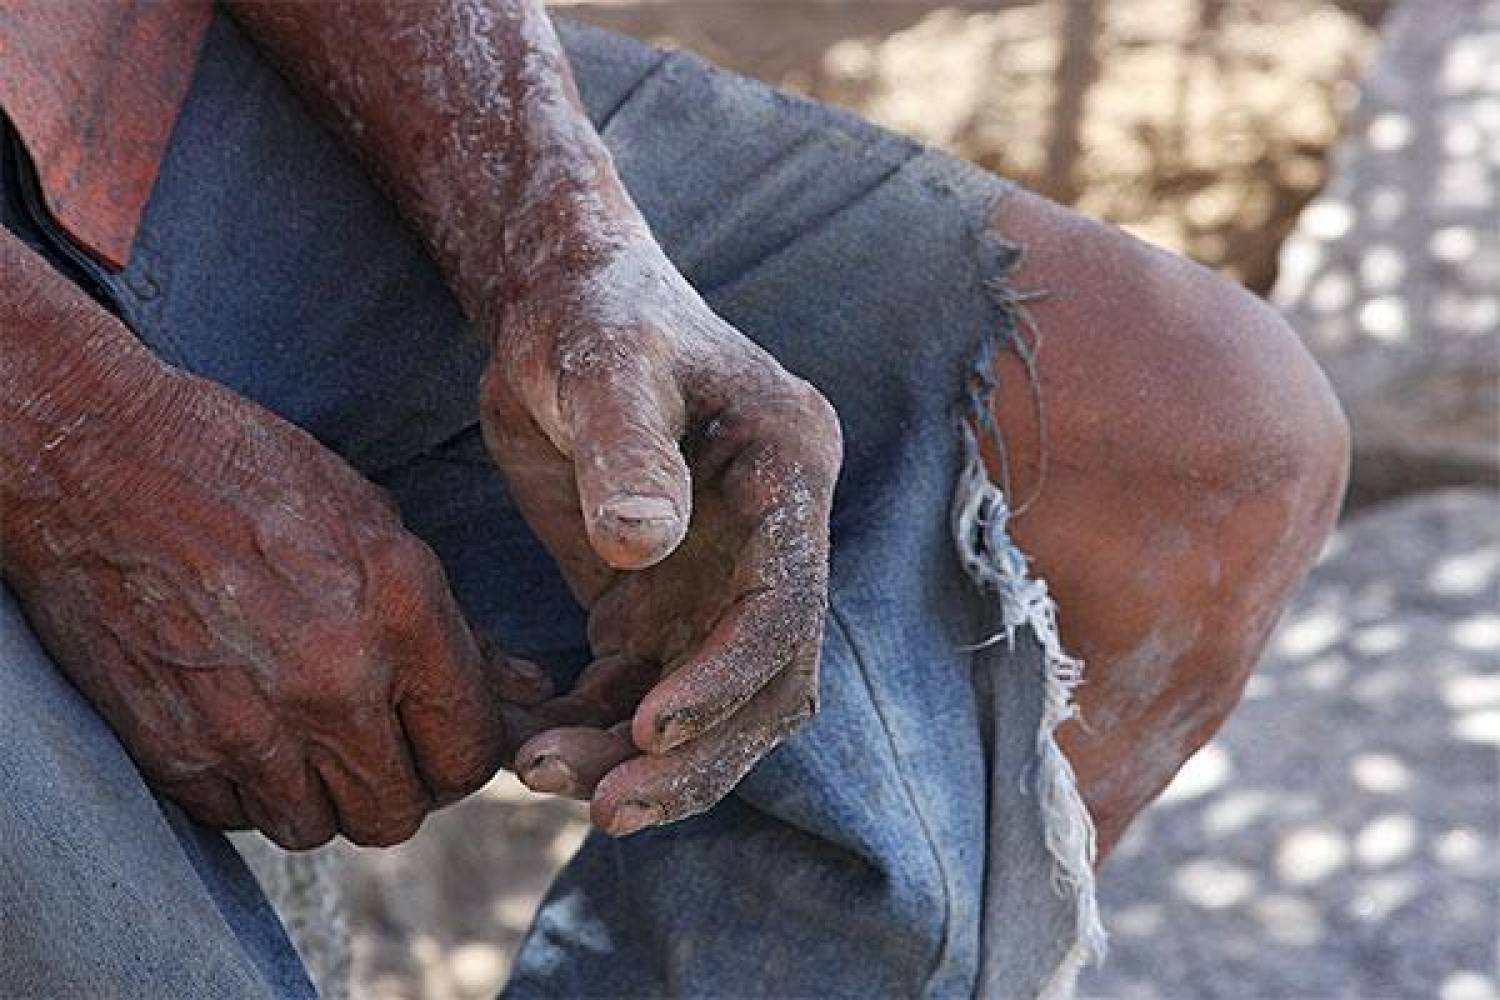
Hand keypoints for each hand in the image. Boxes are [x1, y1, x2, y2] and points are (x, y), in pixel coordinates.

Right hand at [3, 366, 546, 848]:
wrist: (101, 458)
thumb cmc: (250, 474)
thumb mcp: (377, 525)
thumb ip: (457, 628)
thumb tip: (528, 692)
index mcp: (402, 613)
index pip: (469, 751)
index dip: (463, 755)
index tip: (443, 741)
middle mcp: (335, 681)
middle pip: (396, 811)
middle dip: (396, 786)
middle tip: (377, 747)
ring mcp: (250, 724)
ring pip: (316, 827)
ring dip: (319, 795)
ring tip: (304, 734)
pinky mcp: (175, 749)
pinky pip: (236, 817)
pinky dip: (245, 789)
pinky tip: (241, 726)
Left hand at [481, 239, 842, 834]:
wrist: (560, 304)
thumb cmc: (590, 315)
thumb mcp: (604, 365)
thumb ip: (626, 451)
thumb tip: (641, 548)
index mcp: (790, 471)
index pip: (786, 606)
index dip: (727, 678)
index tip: (650, 726)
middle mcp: (774, 538)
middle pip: (763, 681)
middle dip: (692, 754)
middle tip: (604, 806)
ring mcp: (720, 576)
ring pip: (704, 704)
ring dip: (636, 757)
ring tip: (539, 775)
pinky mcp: (662, 599)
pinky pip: (641, 689)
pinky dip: (596, 728)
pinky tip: (533, 737)